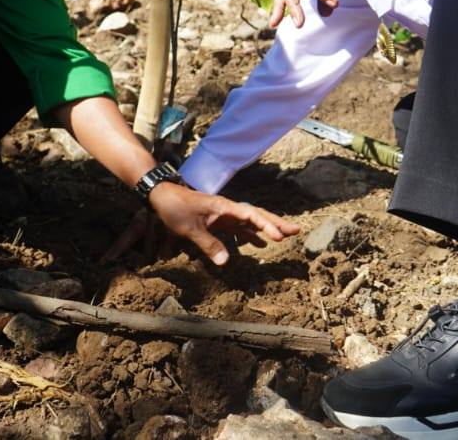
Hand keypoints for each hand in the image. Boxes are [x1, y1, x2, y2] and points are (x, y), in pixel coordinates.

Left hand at [146, 182, 299, 264]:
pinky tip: (259, 244)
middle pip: (257, 215)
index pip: (251, 215)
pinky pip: (239, 228)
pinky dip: (250, 235)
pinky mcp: (218, 220)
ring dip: (267, 228)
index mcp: (224, 207)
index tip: (279, 237)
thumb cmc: (175, 208)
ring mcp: (224, 215)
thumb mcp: (189, 228)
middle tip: (296, 231)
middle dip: (276, 223)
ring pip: (250, 221)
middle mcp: (228, 209)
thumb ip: (208, 244)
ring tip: (285, 237)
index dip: (266, 226)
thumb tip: (227, 262)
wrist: (161, 196)